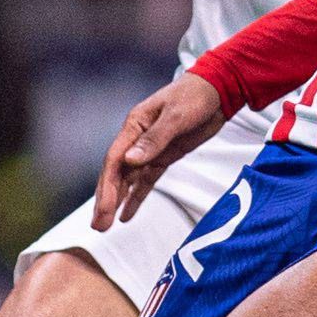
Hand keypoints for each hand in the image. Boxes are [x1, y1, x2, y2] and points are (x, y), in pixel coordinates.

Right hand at [92, 74, 225, 228]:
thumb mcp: (176, 116)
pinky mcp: (164, 156)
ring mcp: (150, 149)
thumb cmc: (195, 96)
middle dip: (106, 200)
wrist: (218, 90)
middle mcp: (137, 139)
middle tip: (99, 226)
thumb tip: (130, 160)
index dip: (107, 187)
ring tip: (105, 225)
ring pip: (128, 180)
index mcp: (134, 125)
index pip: (115, 161)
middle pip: (116, 174)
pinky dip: (136, 197)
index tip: (104, 209)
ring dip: (116, 202)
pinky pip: (146, 181)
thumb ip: (154, 139)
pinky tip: (126, 215)